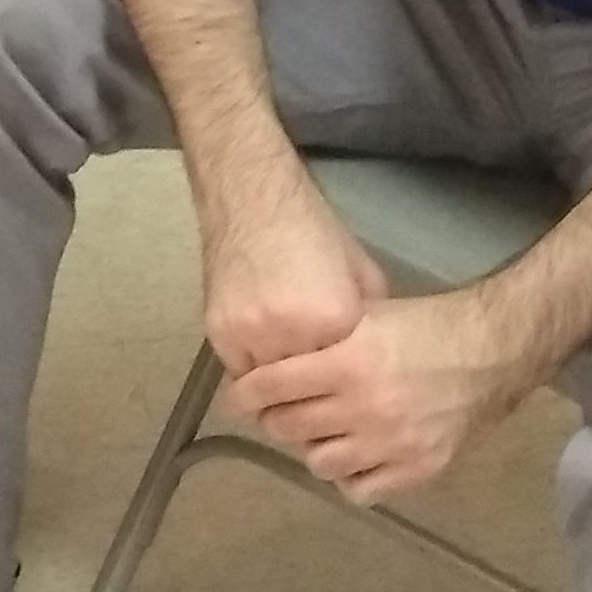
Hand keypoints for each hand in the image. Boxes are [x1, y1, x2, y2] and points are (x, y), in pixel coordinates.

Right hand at [202, 181, 389, 377]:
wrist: (253, 199)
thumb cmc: (315, 231)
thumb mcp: (362, 273)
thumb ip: (370, 321)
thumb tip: (374, 357)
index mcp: (332, 319)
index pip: (343, 378)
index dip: (346, 382)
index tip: (349, 385)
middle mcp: (288, 333)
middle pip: (303, 390)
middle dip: (312, 391)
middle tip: (321, 391)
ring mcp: (247, 334)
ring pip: (266, 387)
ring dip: (279, 385)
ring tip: (292, 375)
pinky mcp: (217, 331)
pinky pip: (238, 369)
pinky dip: (251, 367)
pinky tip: (265, 351)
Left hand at [224, 289, 543, 505]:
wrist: (493, 352)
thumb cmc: (427, 325)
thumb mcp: (367, 315)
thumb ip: (323, 339)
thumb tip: (271, 355)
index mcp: (348, 361)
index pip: (271, 386)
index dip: (246, 392)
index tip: (238, 395)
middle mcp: (365, 407)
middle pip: (290, 426)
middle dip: (275, 418)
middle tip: (277, 411)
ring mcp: (392, 443)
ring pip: (319, 462)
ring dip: (313, 447)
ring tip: (320, 432)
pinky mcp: (418, 469)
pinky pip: (360, 490)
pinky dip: (349, 476)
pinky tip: (354, 456)